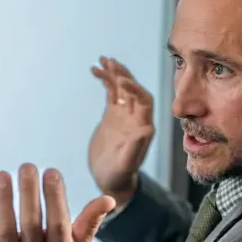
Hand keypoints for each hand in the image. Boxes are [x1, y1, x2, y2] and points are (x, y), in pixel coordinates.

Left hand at [0, 164, 115, 241]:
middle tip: (27, 166)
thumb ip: (90, 222)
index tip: (51, 172)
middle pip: (30, 223)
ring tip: (2, 175)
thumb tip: (108, 198)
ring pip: (4, 229)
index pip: (58, 223)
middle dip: (29, 193)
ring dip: (3, 201)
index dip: (55, 198)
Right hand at [89, 57, 154, 205]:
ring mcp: (124, 115)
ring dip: (114, 74)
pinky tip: (95, 70)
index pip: (144, 100)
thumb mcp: (126, 164)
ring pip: (122, 88)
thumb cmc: (119, 176)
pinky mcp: (112, 116)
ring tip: (102, 60)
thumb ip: (136, 148)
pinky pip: (111, 93)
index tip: (121, 81)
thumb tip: (146, 129)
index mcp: (143, 126)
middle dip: (123, 75)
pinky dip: (105, 81)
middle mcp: (136, 118)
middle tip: (110, 62)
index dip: (135, 89)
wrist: (111, 180)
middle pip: (133, 89)